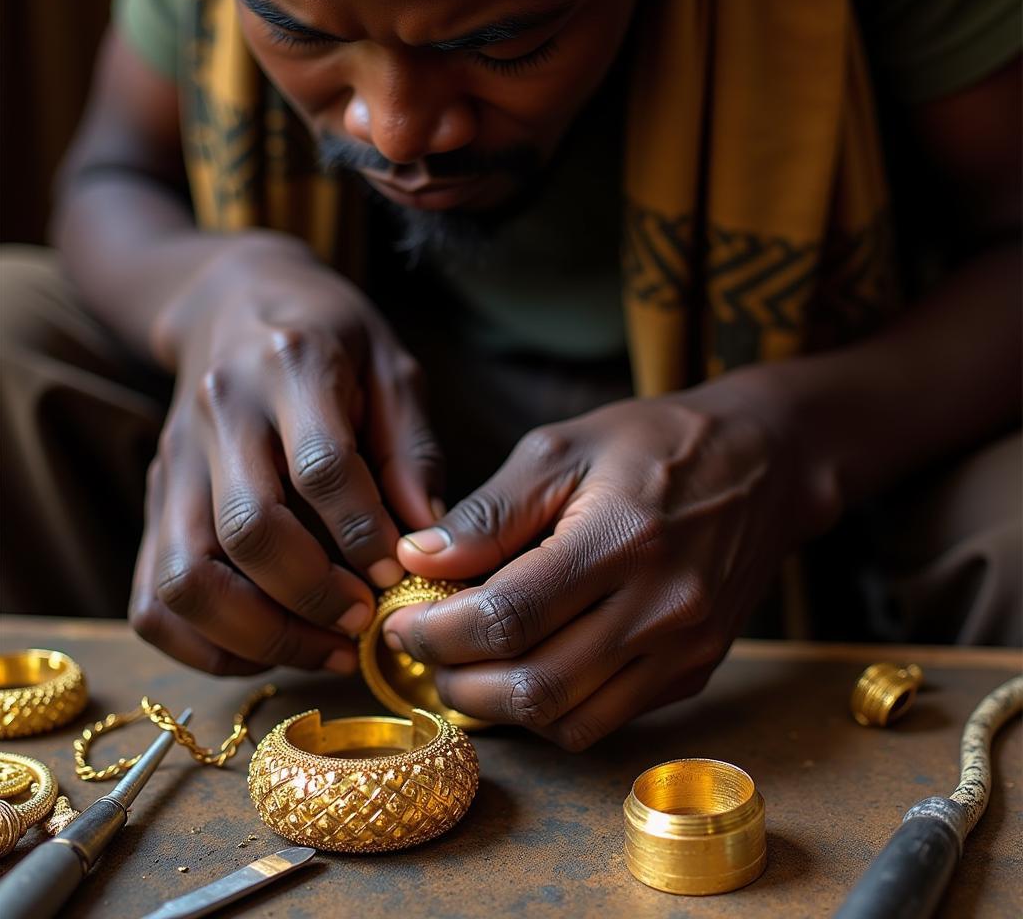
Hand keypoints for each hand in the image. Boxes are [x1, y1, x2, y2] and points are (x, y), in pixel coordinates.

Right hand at [129, 235, 443, 674]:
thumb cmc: (332, 337)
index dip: (363, 534)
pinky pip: (152, 595)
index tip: (399, 575)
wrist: (231, 300)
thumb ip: (412, 450)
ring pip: (185, 576)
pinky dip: (203, 642)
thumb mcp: (392, 368)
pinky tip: (266, 646)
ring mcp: (175, 460)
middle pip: (248, 529)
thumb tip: (427, 540)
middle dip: (314, 595)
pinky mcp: (155, 499)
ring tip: (323, 648)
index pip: (320, 467)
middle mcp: (221, 414)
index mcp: (293, 367)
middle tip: (365, 623)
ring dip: (257, 633)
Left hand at [386, 371, 838, 748]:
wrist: (764, 464)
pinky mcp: (695, 672)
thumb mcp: (562, 448)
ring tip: (466, 665)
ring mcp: (686, 650)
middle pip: (534, 687)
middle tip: (424, 651)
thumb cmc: (655, 443)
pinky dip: (551, 710)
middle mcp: (662, 608)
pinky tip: (526, 667)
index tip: (400, 622)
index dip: (437, 631)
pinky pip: (607, 720)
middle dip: (457, 681)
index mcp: (622, 539)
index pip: (507, 617)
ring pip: (568, 721)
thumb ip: (490, 512)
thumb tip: (418, 560)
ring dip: (499, 707)